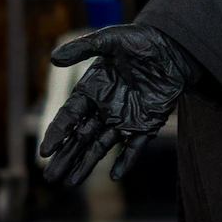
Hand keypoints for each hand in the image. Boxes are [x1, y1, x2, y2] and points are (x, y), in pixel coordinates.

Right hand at [38, 24, 198, 185]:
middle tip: (49, 177)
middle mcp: (104, 108)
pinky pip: (134, 146)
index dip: (56, 133)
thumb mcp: (111, 39)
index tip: (45, 151)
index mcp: (92, 91)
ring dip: (86, 164)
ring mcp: (124, 118)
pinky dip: (125, 160)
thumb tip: (52, 59)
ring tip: (70, 183)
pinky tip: (116, 175)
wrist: (175, 47)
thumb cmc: (142, 41)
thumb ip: (84, 48)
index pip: (69, 117)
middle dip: (65, 157)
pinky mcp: (146, 123)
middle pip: (80, 138)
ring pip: (101, 146)